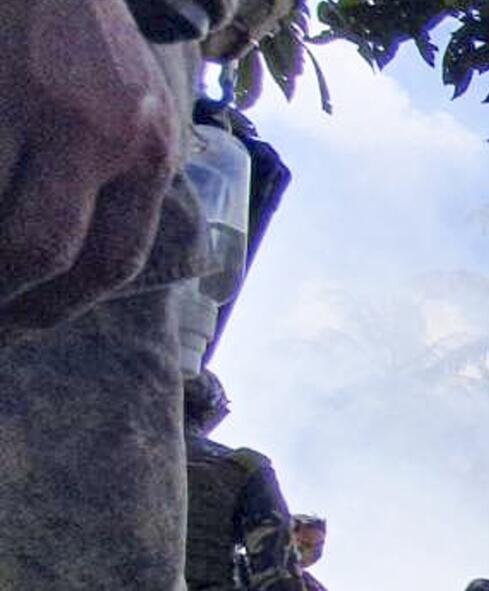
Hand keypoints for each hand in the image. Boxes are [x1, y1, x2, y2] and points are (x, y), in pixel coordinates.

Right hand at [0, 0, 182, 330]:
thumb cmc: (83, 37)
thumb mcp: (134, 108)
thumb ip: (122, 178)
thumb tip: (76, 267)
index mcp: (148, 151)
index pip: (111, 260)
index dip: (60, 307)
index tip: (23, 329)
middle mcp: (102, 133)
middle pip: (43, 250)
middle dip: (1, 298)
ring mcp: (36, 103)